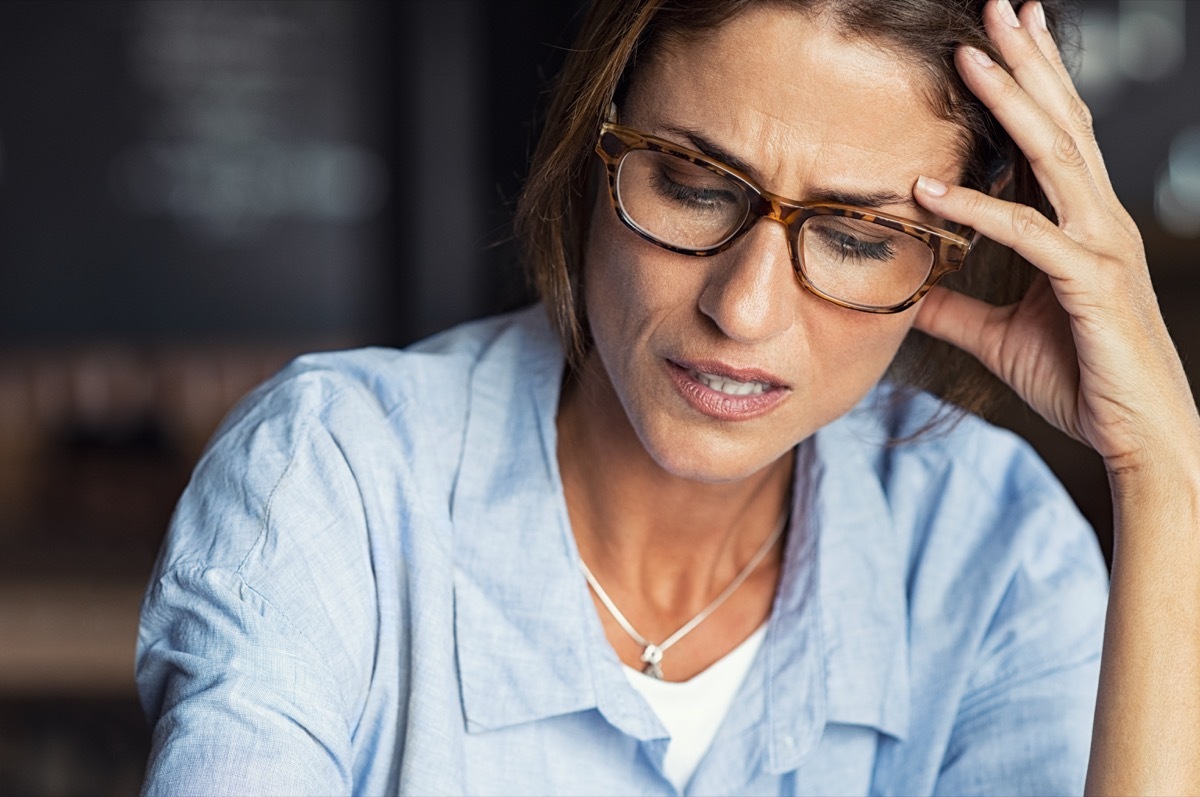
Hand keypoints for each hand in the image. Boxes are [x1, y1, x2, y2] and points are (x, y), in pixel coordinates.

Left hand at [911, 0, 1199, 474]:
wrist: (1135, 437)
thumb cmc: (1080, 380)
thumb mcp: (1000, 335)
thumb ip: (957, 308)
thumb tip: (909, 294)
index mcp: (1082, 224)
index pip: (1057, 137)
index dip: (1031, 83)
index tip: (1001, 36)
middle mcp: (1099, 221)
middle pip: (1061, 123)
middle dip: (1027, 62)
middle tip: (995, 7)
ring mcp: (1101, 246)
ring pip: (1055, 157)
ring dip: (1010, 102)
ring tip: (969, 55)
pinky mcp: (1091, 282)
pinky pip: (1029, 234)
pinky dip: (977, 209)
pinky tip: (929, 188)